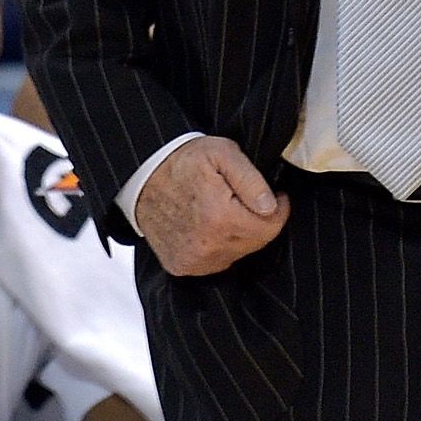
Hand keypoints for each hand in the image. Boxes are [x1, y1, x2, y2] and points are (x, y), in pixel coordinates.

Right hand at [132, 136, 288, 276]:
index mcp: (220, 218)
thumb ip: (250, 180)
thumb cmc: (182, 161)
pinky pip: (216, 262)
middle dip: (258, 221)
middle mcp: (208, 246)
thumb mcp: (221, 153)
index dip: (279, 209)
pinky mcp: (182, 267)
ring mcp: (194, 261)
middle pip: (256, 243)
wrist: (141, 177)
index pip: (271, 227)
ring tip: (223, 209)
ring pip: (238, 254)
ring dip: (238, 235)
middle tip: (244, 198)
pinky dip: (219, 246)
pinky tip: (208, 225)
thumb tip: (271, 206)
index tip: (276, 195)